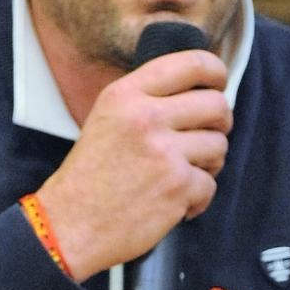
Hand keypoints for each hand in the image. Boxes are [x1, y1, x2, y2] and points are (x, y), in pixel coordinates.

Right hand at [37, 47, 231, 279]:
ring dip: (208, 163)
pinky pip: (210, 184)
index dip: (216, 72)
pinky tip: (172, 203)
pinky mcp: (177, 187)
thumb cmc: (90, 177)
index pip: (192, 64)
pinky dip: (197, 198)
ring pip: (219, 146)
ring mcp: (164, 153)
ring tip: (180, 175)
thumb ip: (146, 99)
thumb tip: (200, 91)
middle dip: (219, 123)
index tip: (219, 84)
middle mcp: (146, 118)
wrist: (69, 226)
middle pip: (217, 105)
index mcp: (126, 95)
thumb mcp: (106, 118)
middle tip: (206, 137)